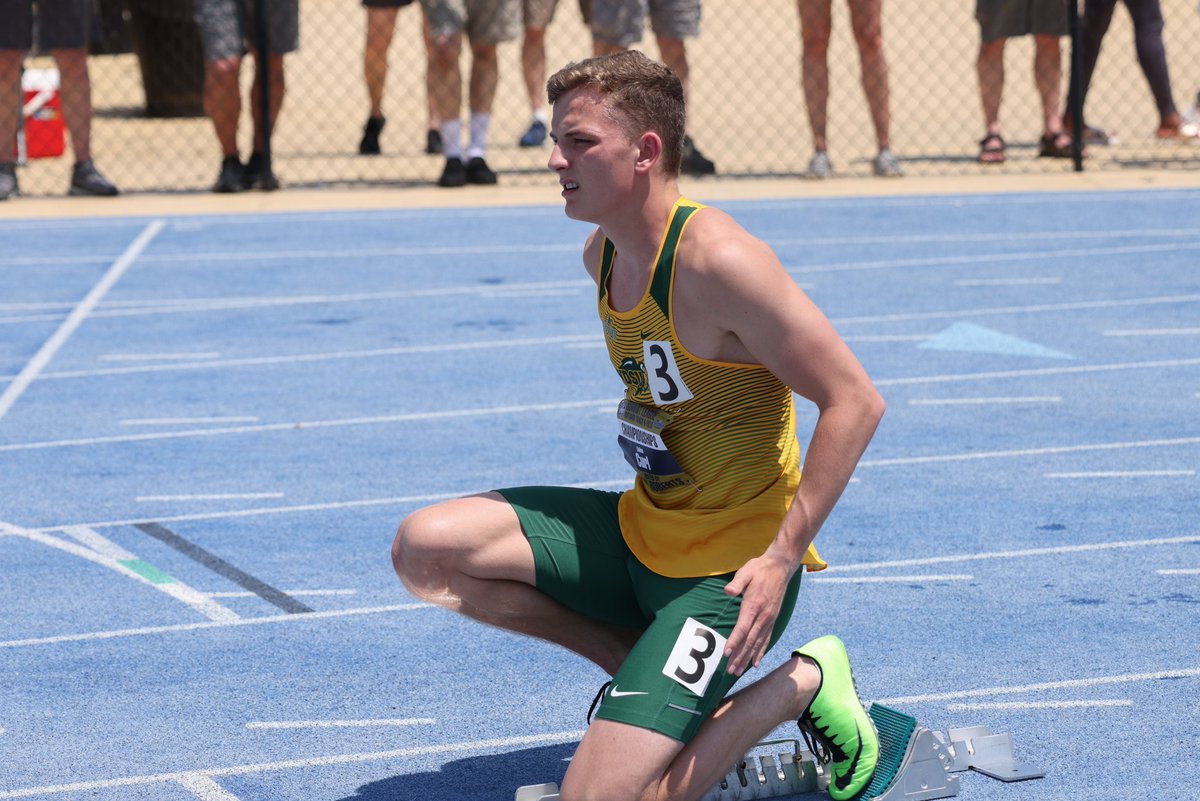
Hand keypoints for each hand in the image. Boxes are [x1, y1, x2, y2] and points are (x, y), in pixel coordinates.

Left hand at [721, 554, 793, 676]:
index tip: (726, 654)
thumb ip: (737, 583)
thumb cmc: (760, 569)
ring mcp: (769, 619)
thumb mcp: (747, 571)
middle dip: (739, 657)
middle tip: (730, 671)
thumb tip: (727, 591)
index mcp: (754, 605)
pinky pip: (766, 639)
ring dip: (747, 658)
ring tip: (738, 671)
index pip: (742, 628)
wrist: (781, 567)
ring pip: (757, 643)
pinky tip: (755, 663)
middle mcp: (763, 616)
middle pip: (749, 641)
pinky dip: (760, 652)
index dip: (734, 642)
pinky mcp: (772, 619)